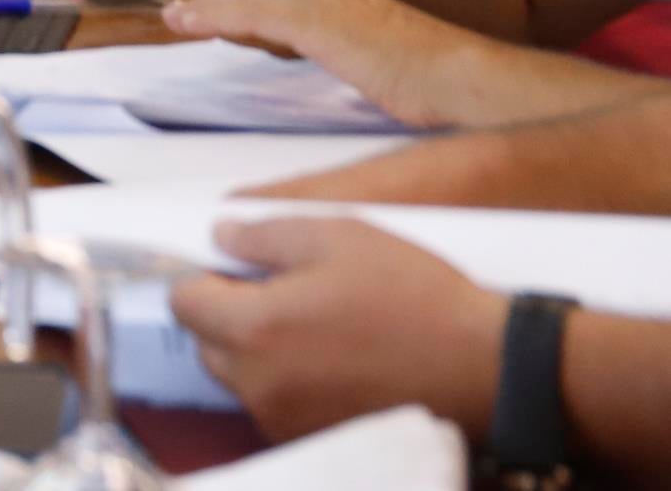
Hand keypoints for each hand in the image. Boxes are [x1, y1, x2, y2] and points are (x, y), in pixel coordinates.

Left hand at [159, 0, 474, 124]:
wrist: (470, 80)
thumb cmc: (447, 86)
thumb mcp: (399, 69)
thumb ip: (375, 66)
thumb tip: (374, 84)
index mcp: (359, 3)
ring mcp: (330, 4)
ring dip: (208, 2)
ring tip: (174, 13)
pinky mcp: (321, 23)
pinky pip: (253, 12)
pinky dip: (214, 15)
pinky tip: (186, 21)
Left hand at [168, 217, 505, 444]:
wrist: (491, 371)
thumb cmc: (417, 300)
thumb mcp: (337, 236)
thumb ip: (262, 235)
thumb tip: (220, 238)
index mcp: (253, 330)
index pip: (183, 303)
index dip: (205, 278)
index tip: (236, 269)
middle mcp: (260, 386)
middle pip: (208, 345)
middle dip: (231, 317)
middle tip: (286, 293)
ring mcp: (289, 422)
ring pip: (244, 380)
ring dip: (262, 353)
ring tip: (322, 327)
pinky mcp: (321, 441)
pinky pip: (281, 407)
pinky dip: (294, 385)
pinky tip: (341, 362)